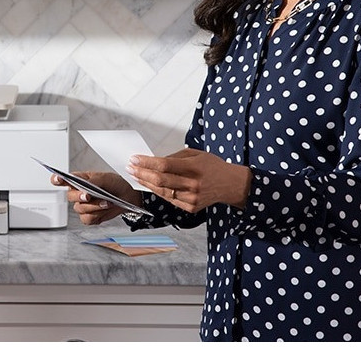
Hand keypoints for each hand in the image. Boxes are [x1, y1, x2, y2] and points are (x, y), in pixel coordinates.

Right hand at [50, 171, 140, 225]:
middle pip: (69, 196)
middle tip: (88, 195)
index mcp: (79, 180)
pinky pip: (86, 219)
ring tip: (106, 202)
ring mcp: (83, 206)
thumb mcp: (106, 178)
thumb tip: (85, 186)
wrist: (128, 197)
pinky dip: (97, 215)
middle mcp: (79, 193)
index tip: (59, 179)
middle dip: (79, 196)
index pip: (63, 180)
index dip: (57, 179)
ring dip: (94, 206)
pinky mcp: (89, 217)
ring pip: (80, 208)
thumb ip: (94, 181)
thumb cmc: (116, 184)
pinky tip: (105, 208)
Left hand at [126, 148, 250, 211]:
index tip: (135, 158)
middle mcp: (193, 184)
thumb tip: (153, 161)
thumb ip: (175, 157)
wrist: (231, 185)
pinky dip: (157, 191)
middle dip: (141, 173)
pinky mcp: (190, 207)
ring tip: (135, 176)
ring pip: (162, 191)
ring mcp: (192, 198)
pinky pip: (169, 199)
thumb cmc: (212, 166)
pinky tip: (148, 185)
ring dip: (145, 183)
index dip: (146, 163)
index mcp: (194, 168)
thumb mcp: (196, 154)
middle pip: (160, 180)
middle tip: (130, 167)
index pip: (164, 165)